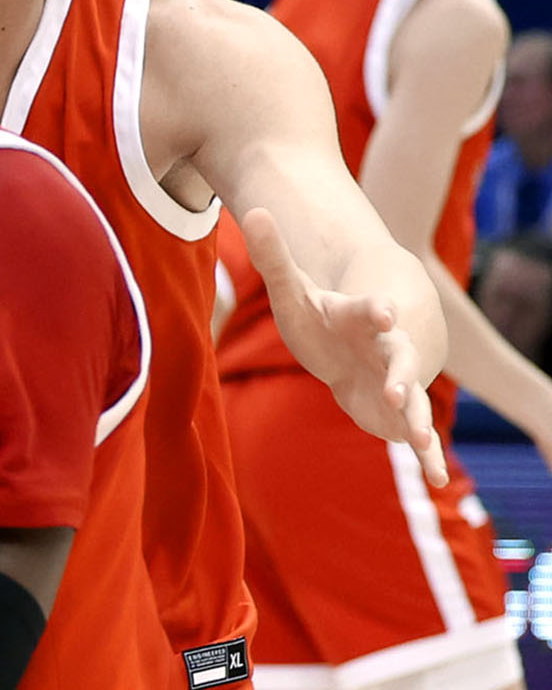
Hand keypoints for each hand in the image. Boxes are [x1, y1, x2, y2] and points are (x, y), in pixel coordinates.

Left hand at [241, 205, 445, 485]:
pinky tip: (439, 481)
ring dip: (413, 418)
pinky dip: (427, 457)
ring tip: (419, 440)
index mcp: (360, 318)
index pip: (366, 311)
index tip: (382, 311)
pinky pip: (417, 435)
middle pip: (397, 359)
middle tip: (399, 386)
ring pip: (411, 400)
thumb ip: (272, 254)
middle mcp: (386, 349)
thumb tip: (249, 208)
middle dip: (400, 372)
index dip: (373, 312)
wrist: (358, 345)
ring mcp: (397, 379)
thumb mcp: (292, 289)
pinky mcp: (399, 411)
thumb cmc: (322, 317)